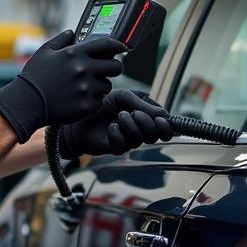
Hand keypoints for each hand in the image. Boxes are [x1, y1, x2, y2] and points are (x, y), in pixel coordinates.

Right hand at [0, 30, 124, 142]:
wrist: (26, 103)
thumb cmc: (34, 77)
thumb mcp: (44, 52)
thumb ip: (61, 40)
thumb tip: (72, 32)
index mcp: (75, 54)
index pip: (106, 44)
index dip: (118, 45)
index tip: (121, 48)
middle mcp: (83, 69)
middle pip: (115, 67)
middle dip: (113, 68)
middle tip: (106, 71)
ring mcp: (86, 88)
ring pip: (107, 86)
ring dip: (100, 86)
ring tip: (85, 87)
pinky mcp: (86, 106)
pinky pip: (99, 101)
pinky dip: (93, 101)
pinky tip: (80, 99)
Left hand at [59, 89, 173, 158]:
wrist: (80, 114)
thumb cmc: (103, 103)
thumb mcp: (124, 97)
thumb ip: (144, 106)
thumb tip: (165, 116)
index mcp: (145, 117)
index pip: (164, 127)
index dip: (166, 126)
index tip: (161, 119)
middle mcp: (139, 131)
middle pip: (155, 135)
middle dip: (147, 123)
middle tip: (134, 113)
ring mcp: (128, 141)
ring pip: (139, 139)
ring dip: (130, 126)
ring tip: (119, 116)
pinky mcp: (115, 148)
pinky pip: (123, 145)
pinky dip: (117, 133)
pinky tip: (110, 127)